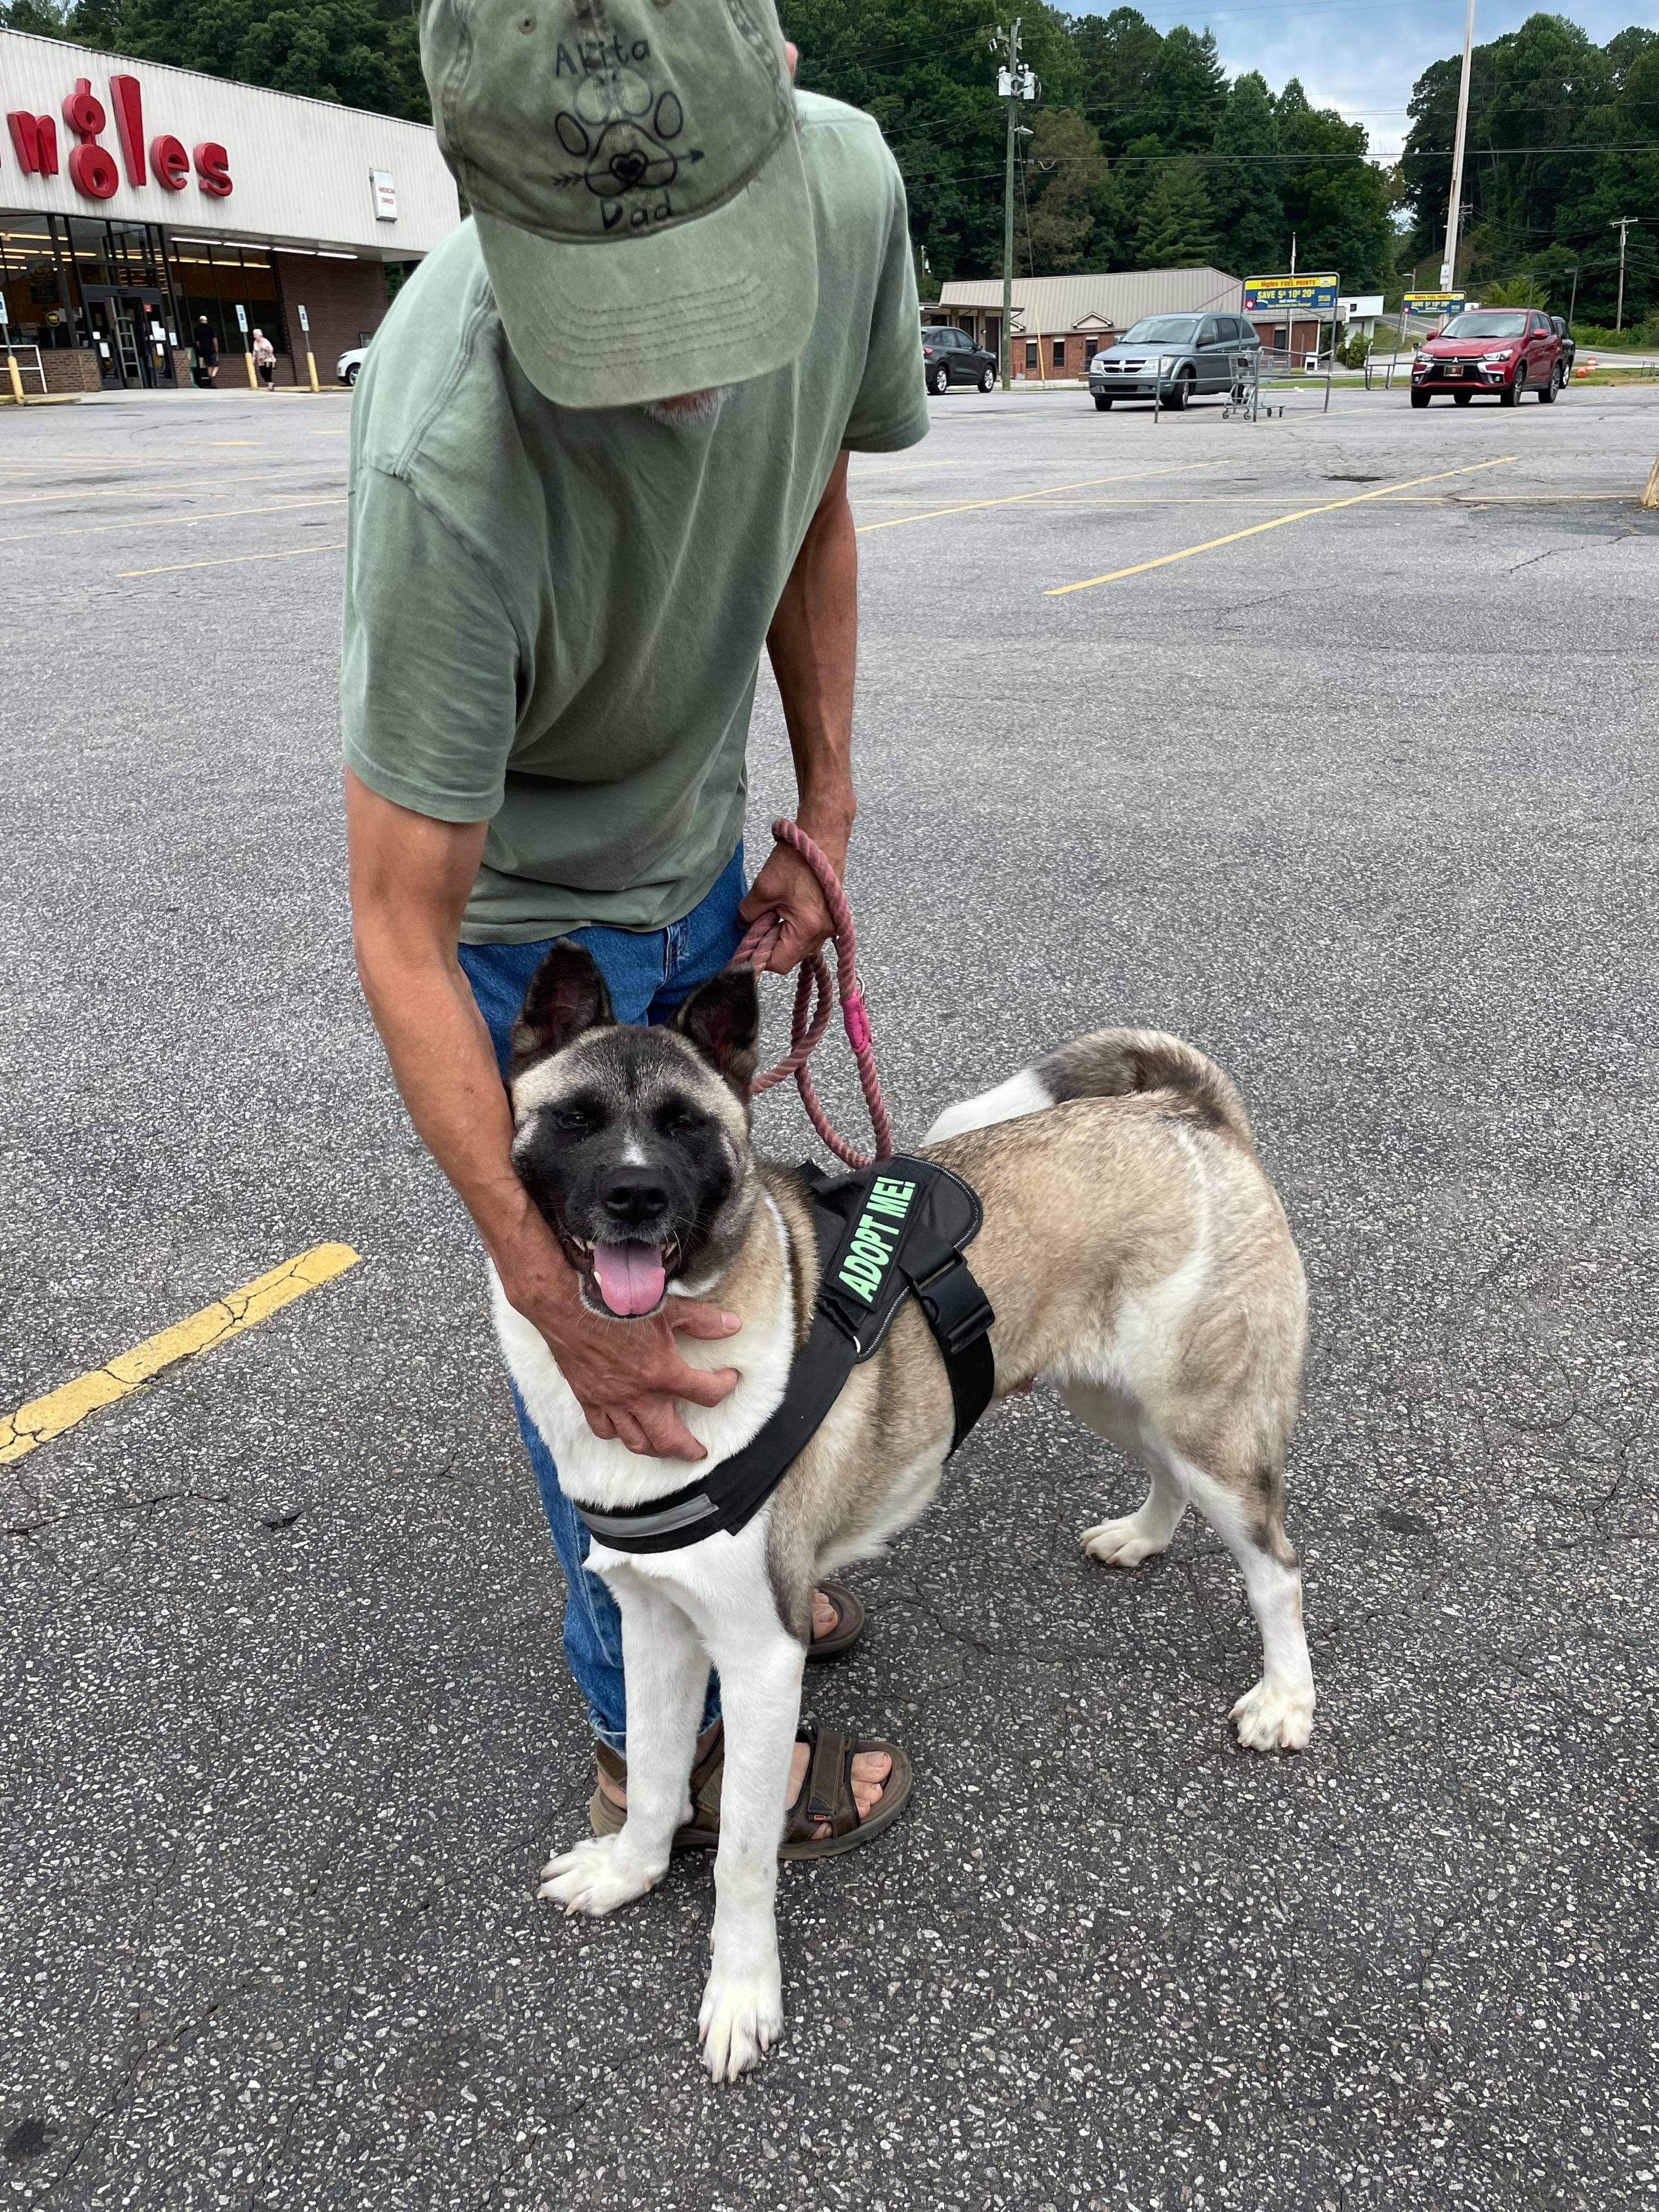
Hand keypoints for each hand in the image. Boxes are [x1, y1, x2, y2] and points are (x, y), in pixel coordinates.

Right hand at [509, 1269, 740, 1459]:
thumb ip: (702, 1321)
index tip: (728, 1378)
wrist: (567, 1304)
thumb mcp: (668, 1308)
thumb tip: (732, 1325)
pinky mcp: (588, 1399)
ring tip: (665, 1449)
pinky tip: (623, 1430)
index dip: (723, 1386)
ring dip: (654, 1449)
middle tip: (698, 1452)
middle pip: (669, 1439)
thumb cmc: (616, 1304)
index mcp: (663, 1373)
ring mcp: (611, 1402)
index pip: (707, 1394)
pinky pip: (603, 1430)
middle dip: (688, 1450)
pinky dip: (616, 1434)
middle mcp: (638, 1396)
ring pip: (636, 1442)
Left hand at [737, 816, 849, 973]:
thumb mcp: (764, 887)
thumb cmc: (796, 859)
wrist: (824, 836)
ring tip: (775, 911)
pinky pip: (809, 934)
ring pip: (800, 946)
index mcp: (808, 929)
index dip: (760, 956)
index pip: (779, 963)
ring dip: (783, 935)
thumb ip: (748, 913)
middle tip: (760, 921)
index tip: (749, 941)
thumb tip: (742, 926)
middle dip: (772, 945)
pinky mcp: (832, 917)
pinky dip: (794, 927)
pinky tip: (787, 907)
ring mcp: (831, 926)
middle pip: (791, 957)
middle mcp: (824, 933)